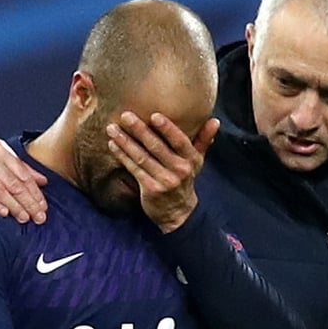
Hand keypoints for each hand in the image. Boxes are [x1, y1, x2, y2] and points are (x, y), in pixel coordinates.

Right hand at [0, 132, 48, 223]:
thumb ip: (20, 166)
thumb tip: (43, 181)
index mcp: (1, 151)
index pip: (23, 175)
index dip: (35, 193)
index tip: (44, 207)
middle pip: (13, 184)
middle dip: (29, 203)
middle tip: (39, 217)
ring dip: (13, 206)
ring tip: (24, 218)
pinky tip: (3, 213)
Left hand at [106, 111, 218, 232]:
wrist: (178, 213)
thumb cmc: (185, 180)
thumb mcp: (197, 161)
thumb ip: (204, 139)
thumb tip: (215, 121)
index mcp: (191, 159)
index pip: (179, 141)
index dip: (167, 128)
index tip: (154, 115)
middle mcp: (179, 170)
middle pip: (157, 147)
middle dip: (140, 130)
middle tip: (125, 116)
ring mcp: (164, 180)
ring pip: (142, 157)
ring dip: (125, 142)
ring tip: (112, 129)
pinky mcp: (150, 188)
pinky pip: (134, 169)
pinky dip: (122, 156)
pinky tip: (113, 145)